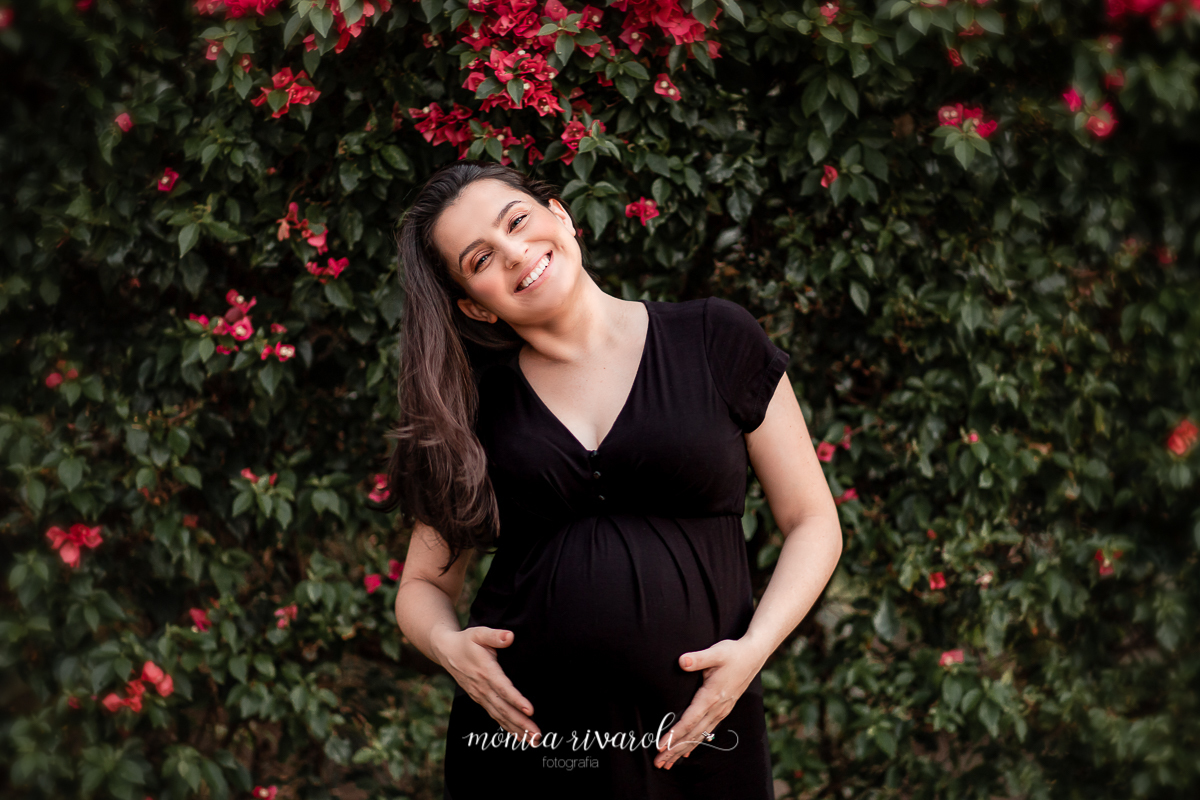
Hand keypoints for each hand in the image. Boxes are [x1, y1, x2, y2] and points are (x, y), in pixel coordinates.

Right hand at [433, 625, 541, 740]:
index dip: (517, 700)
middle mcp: (483, 688)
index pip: (503, 688)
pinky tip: (520, 737)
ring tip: (534, 741)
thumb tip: (510, 636)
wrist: (446, 651)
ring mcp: (481, 696)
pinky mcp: (480, 700)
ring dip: (517, 730)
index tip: (530, 710)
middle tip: (538, 735)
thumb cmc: (467, 641)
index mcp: (486, 671)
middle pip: (504, 708)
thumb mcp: (479, 633)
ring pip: (500, 716)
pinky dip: (507, 728)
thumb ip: (495, 635)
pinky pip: (495, 716)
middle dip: (521, 723)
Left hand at [653, 638, 764, 769]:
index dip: (675, 734)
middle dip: (675, 749)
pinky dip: (695, 743)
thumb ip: (698, 658)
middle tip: (659, 762)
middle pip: (693, 734)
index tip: (661, 745)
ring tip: (669, 762)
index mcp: (712, 696)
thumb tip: (682, 661)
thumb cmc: (733, 653)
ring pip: (699, 735)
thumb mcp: (716, 652)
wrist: (753, 656)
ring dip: (683, 749)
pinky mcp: (723, 710)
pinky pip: (707, 731)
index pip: (690, 720)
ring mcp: (721, 711)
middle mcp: (717, 708)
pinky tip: (687, 752)